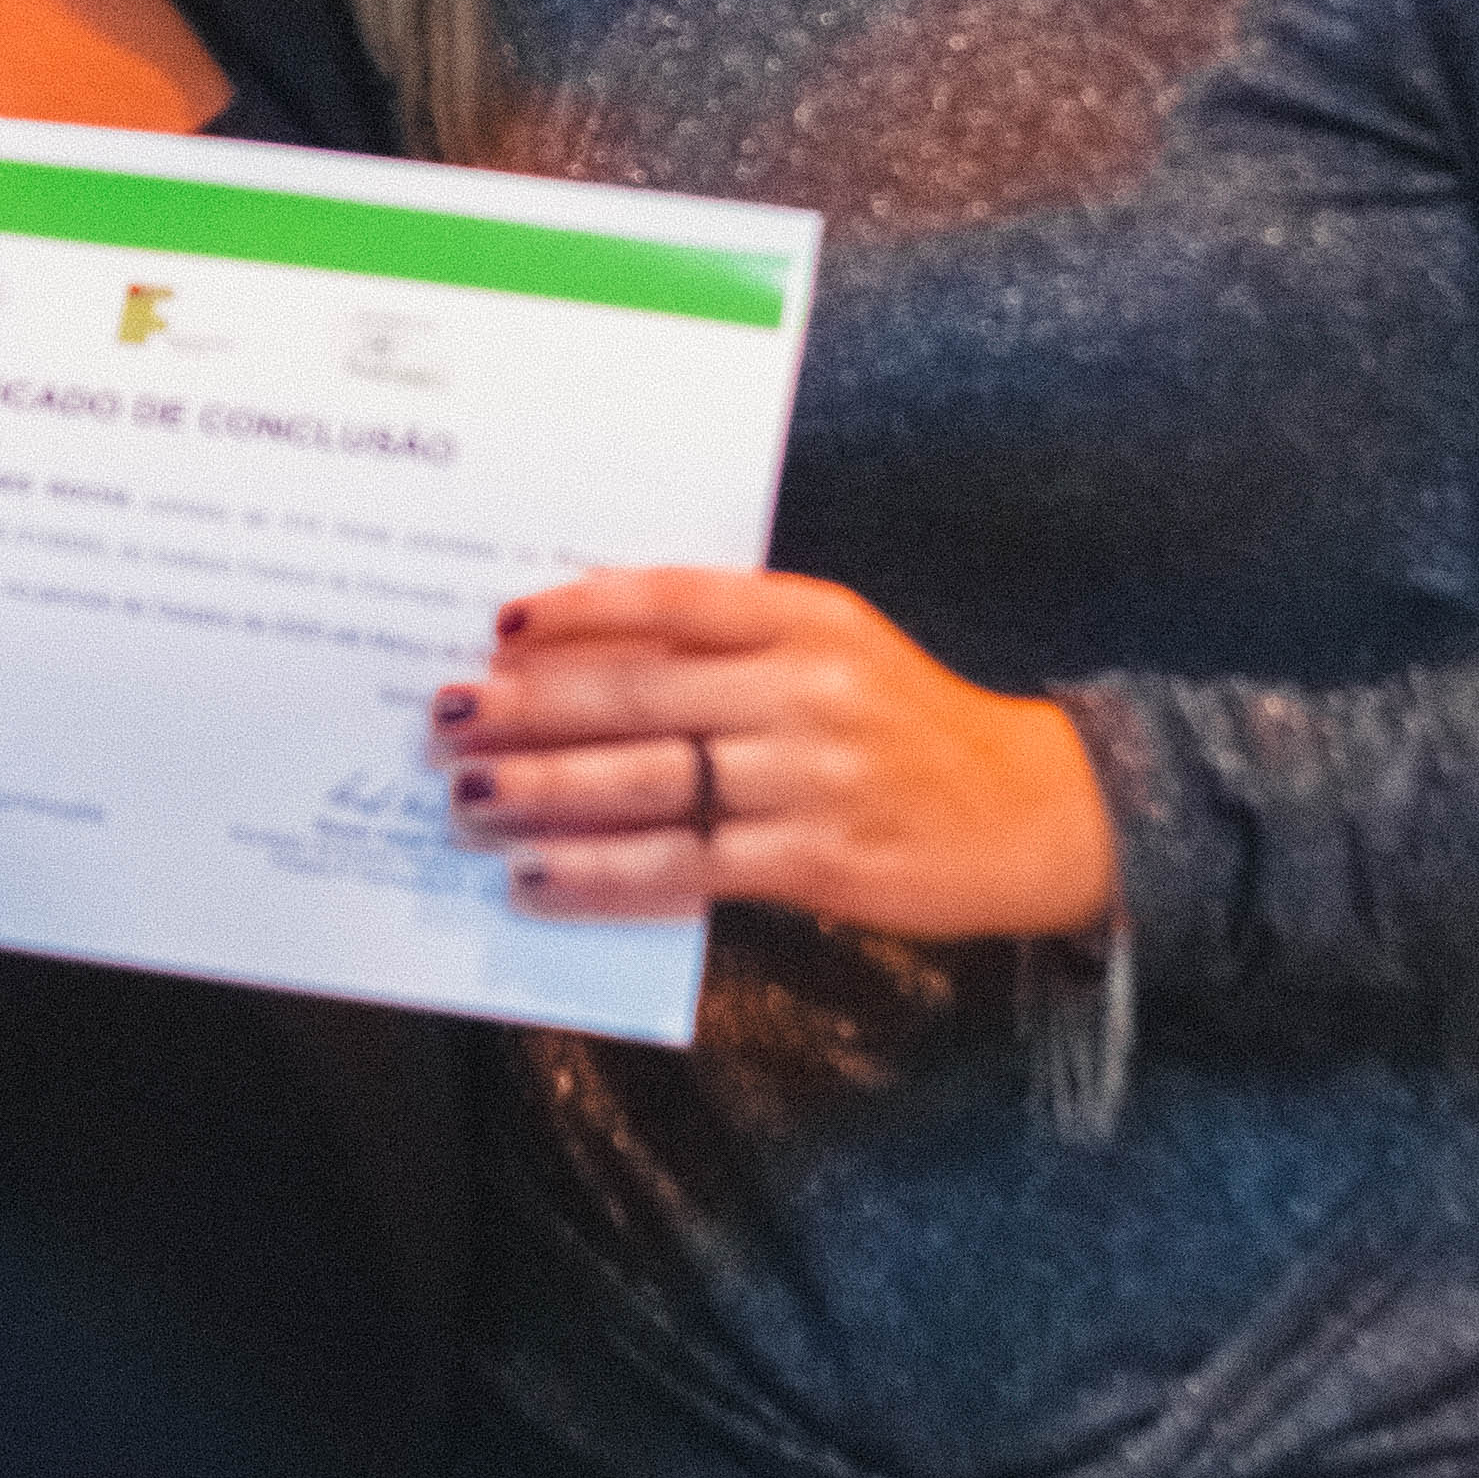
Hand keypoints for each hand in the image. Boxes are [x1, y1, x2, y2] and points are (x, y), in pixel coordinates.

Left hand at [432, 568, 1116, 941]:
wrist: (1031, 810)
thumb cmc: (908, 723)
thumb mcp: (835, 649)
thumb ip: (733, 641)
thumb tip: (586, 651)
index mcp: (807, 614)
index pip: (670, 600)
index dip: (578, 610)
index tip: (501, 626)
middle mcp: (806, 685)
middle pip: (638, 692)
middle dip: (527, 708)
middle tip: (446, 717)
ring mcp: (810, 775)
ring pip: (648, 782)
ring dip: (544, 792)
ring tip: (470, 799)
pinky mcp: (814, 859)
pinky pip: (682, 865)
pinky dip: (599, 873)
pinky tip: (539, 877)